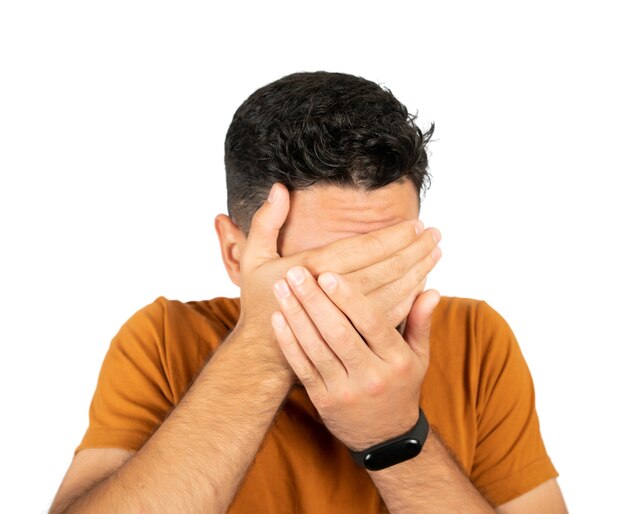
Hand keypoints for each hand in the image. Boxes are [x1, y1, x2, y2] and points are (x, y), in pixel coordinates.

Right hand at [235, 182, 439, 367]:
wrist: (264, 354)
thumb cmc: (260, 302)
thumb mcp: (253, 259)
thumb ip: (265, 223)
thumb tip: (279, 188)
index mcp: (314, 269)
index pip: (365, 248)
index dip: (393, 236)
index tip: (415, 224)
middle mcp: (334, 294)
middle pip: (386, 269)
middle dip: (413, 251)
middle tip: (435, 235)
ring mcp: (348, 318)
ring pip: (393, 292)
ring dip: (417, 272)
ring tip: (435, 255)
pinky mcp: (355, 336)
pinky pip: (390, 315)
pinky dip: (409, 299)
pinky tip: (422, 285)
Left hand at [270, 266, 440, 450]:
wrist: (385, 438)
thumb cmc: (401, 386)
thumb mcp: (418, 357)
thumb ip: (421, 322)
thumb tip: (431, 290)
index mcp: (397, 360)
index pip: (372, 323)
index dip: (348, 299)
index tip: (329, 274)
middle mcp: (371, 376)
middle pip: (339, 333)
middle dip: (314, 300)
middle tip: (296, 272)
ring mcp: (345, 390)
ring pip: (316, 348)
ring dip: (295, 315)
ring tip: (281, 287)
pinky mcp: (323, 400)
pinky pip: (302, 367)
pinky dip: (288, 342)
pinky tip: (277, 317)